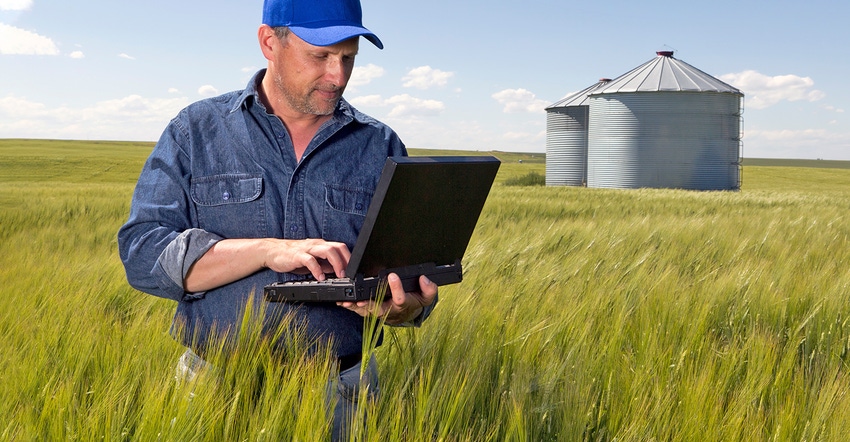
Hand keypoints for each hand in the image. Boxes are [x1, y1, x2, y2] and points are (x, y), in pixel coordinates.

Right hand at [184, 237, 349, 292]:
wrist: (272, 252)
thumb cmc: (293, 256)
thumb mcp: (313, 261)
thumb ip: (326, 264)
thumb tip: (341, 273)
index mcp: (322, 246)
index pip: (342, 248)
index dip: (351, 259)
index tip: (356, 272)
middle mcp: (317, 245)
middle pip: (337, 247)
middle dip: (346, 260)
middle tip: (350, 274)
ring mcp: (307, 249)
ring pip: (327, 250)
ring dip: (336, 263)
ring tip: (340, 275)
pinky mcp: (297, 255)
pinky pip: (310, 260)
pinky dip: (317, 269)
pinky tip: (320, 278)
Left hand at [337, 274, 437, 324]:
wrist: (406, 313)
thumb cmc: (414, 300)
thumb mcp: (427, 296)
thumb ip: (429, 289)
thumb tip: (424, 279)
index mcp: (403, 304)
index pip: (400, 297)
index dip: (397, 288)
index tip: (392, 276)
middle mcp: (390, 310)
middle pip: (379, 308)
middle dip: (369, 303)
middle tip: (361, 297)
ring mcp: (378, 312)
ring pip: (366, 311)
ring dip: (357, 307)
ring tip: (348, 301)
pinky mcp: (370, 311)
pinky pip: (359, 311)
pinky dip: (350, 306)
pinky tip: (342, 301)